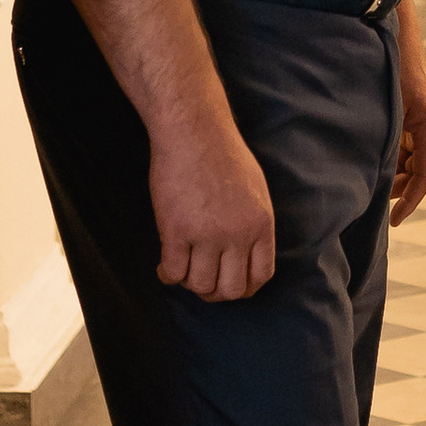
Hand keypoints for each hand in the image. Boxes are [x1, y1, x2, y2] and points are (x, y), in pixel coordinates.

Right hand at [149, 105, 277, 299]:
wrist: (194, 132)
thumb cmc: (224, 154)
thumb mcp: (256, 189)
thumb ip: (253, 223)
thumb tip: (247, 252)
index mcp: (261, 224)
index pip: (261, 276)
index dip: (245, 288)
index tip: (232, 285)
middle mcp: (237, 235)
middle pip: (231, 289)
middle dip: (217, 293)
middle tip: (204, 282)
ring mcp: (206, 235)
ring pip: (200, 285)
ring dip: (190, 283)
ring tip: (184, 270)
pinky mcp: (176, 231)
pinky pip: (173, 272)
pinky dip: (168, 275)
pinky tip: (165, 266)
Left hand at [392, 0, 425, 223]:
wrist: (395, 37)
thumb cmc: (389, 69)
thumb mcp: (385, 109)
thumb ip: (384, 142)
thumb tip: (374, 177)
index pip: (425, 177)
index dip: (410, 202)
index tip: (395, 221)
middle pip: (419, 173)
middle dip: (399, 192)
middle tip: (372, 206)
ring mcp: (424, 124)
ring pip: (412, 163)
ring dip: (393, 176)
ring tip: (367, 187)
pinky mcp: (414, 119)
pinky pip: (406, 149)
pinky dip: (392, 161)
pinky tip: (371, 164)